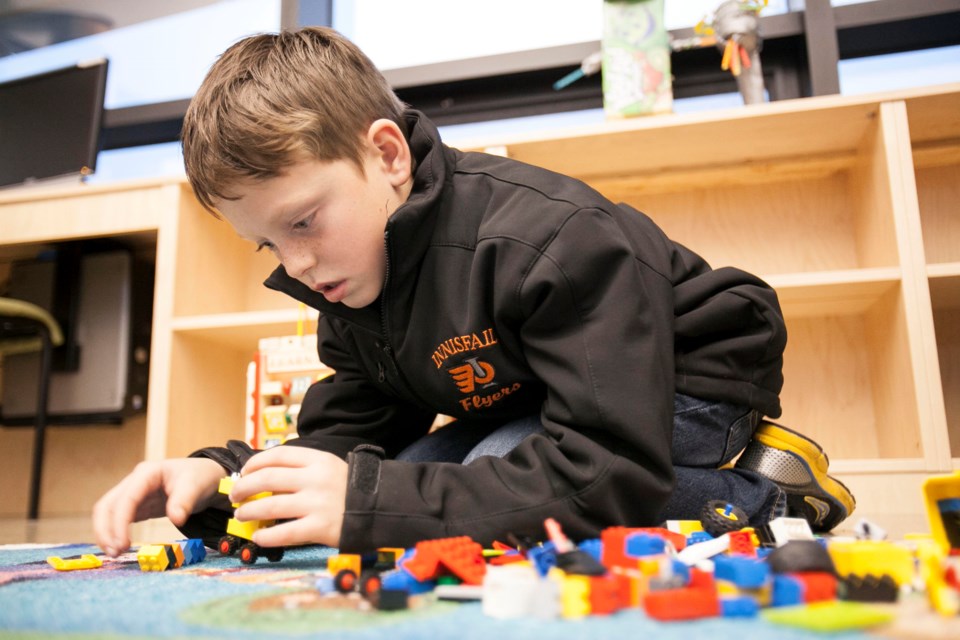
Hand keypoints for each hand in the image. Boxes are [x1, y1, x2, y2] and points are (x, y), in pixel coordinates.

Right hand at [92, 457, 226, 556]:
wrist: (206, 476)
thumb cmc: (199, 476)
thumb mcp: (196, 485)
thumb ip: (184, 501)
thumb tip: (176, 519)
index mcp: (147, 473)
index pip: (126, 498)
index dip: (120, 522)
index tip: (123, 543)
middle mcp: (135, 482)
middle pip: (108, 505)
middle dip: (106, 529)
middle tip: (114, 552)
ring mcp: (134, 493)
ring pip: (109, 512)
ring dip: (107, 532)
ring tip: (115, 553)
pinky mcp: (138, 505)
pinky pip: (120, 518)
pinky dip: (116, 532)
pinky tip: (119, 546)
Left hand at [230, 446, 347, 548]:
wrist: (379, 510)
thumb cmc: (348, 490)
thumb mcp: (329, 469)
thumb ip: (302, 469)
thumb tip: (264, 476)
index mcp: (318, 460)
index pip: (277, 455)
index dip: (254, 463)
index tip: (244, 472)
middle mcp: (316, 479)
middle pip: (268, 478)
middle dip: (244, 487)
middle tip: (234, 496)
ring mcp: (317, 503)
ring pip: (271, 505)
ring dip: (249, 511)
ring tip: (241, 516)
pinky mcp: (320, 528)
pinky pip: (284, 533)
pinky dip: (266, 536)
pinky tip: (258, 537)